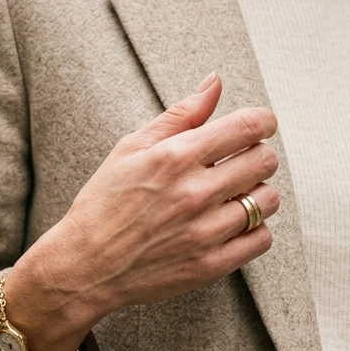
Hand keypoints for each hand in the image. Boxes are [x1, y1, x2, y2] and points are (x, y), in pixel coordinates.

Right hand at [5, 73, 278, 350]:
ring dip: (257, 194)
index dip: (263, 122)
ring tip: (234, 196)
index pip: (247, 127)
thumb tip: (214, 82)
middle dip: (258, 156)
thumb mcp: (130, 149)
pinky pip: (260, 239)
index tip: (260, 127)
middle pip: (264, 161)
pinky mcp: (209, 265)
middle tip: (241, 163)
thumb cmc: (102, 205)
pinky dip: (254, 230)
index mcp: (175, 157)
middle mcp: (194, 192)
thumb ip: (179, 115)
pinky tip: (232, 225)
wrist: (83, 268)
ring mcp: (204, 232)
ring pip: (267, 201)